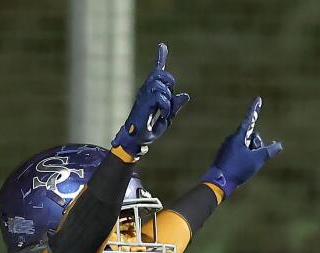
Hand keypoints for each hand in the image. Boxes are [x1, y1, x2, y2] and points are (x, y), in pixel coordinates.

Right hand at [111, 43, 189, 159]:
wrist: (134, 139)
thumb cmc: (148, 129)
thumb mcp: (166, 117)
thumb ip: (175, 106)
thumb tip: (185, 95)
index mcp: (151, 91)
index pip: (157, 71)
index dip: (160, 57)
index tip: (162, 45)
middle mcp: (145, 90)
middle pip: (161, 74)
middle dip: (169, 83)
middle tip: (167, 102)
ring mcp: (143, 96)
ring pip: (161, 86)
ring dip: (167, 100)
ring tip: (163, 112)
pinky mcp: (143, 103)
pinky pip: (160, 97)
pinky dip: (165, 107)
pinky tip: (161, 115)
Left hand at [203, 97, 282, 197]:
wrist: (218, 183)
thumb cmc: (238, 169)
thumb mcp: (257, 160)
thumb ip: (269, 151)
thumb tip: (279, 145)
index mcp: (238, 136)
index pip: (249, 119)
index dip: (255, 108)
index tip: (258, 98)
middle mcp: (231, 139)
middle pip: (251, 136)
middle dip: (256, 145)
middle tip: (253, 158)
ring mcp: (227, 147)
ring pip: (246, 146)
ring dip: (251, 154)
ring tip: (245, 166)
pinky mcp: (225, 156)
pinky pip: (239, 153)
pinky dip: (244, 159)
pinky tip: (241, 169)